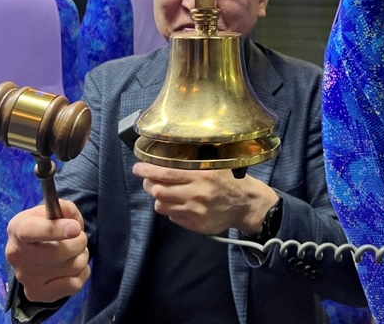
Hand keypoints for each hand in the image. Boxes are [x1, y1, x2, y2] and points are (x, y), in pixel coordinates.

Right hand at [5, 202, 90, 303]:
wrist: (33, 250)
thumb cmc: (45, 226)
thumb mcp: (52, 211)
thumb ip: (64, 208)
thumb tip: (72, 221)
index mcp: (17, 228)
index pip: (31, 231)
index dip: (55, 230)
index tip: (75, 228)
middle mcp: (16, 255)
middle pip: (56, 253)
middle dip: (79, 242)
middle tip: (80, 238)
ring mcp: (25, 278)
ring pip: (70, 268)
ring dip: (82, 257)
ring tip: (76, 252)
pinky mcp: (36, 293)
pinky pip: (73, 285)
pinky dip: (82, 274)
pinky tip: (75, 267)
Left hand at [132, 161, 277, 234]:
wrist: (246, 204)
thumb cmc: (229, 180)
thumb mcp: (214, 165)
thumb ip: (192, 163)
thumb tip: (166, 158)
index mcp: (200, 176)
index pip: (165, 173)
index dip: (147, 171)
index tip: (138, 168)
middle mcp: (196, 195)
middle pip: (158, 191)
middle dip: (149, 184)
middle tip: (148, 179)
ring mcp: (195, 212)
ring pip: (162, 206)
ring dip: (158, 198)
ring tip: (162, 191)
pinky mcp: (195, 225)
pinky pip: (173, 217)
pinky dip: (170, 208)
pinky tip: (178, 202)